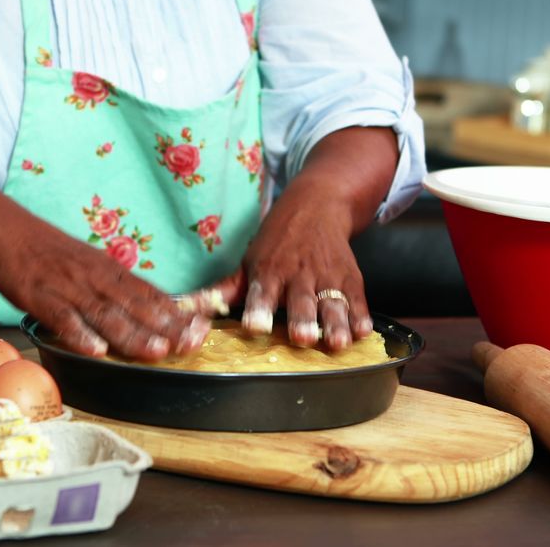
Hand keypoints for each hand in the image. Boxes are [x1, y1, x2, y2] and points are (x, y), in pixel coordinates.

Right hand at [0, 205, 209, 360]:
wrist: (5, 230)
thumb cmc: (50, 252)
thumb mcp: (91, 263)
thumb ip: (118, 286)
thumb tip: (152, 307)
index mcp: (110, 270)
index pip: (150, 293)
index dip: (177, 313)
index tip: (201, 328)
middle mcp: (95, 277)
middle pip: (135, 305)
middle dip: (165, 327)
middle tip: (190, 344)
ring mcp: (68, 287)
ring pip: (105, 314)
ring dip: (132, 334)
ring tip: (155, 352)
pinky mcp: (40, 296)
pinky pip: (62, 318)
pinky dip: (80, 333)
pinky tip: (95, 350)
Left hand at [230, 126, 397, 349]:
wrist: (317, 206)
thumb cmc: (276, 242)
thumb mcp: (249, 262)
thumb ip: (223, 290)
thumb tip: (185, 308)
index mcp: (269, 271)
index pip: (262, 292)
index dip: (259, 309)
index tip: (255, 326)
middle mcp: (298, 274)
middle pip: (300, 301)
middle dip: (302, 319)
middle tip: (303, 338)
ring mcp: (326, 276)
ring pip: (332, 303)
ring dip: (335, 323)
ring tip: (338, 343)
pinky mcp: (350, 277)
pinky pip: (357, 298)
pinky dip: (361, 315)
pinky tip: (364, 331)